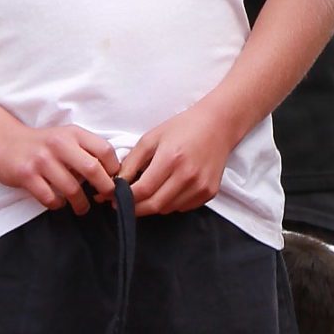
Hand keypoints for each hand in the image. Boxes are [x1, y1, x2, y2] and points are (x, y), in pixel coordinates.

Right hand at [0, 121, 119, 213]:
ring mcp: (42, 160)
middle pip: (92, 169)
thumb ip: (86, 149)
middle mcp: (59, 145)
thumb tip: (109, 174)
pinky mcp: (27, 176)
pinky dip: (57, 204)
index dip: (114, 168)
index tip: (114, 180)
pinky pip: (50, 198)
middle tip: (106, 197)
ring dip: (80, 202)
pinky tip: (58, 202)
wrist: (5, 142)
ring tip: (82, 207)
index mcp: (73, 133)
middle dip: (104, 187)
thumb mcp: (66, 137)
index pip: (104, 150)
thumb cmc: (42, 144)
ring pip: (71, 188)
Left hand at [119, 106, 237, 214]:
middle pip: (154, 205)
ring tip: (149, 191)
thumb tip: (115, 184)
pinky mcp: (210, 192)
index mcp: (171, 159)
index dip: (124, 198)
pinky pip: (182, 207)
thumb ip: (131, 162)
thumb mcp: (151, 138)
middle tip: (125, 202)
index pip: (142, 190)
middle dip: (135, 207)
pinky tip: (170, 188)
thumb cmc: (183, 128)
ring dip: (153, 204)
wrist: (219, 125)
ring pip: (167, 209)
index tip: (114, 198)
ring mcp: (200, 186)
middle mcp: (187, 176)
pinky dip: (171, 203)